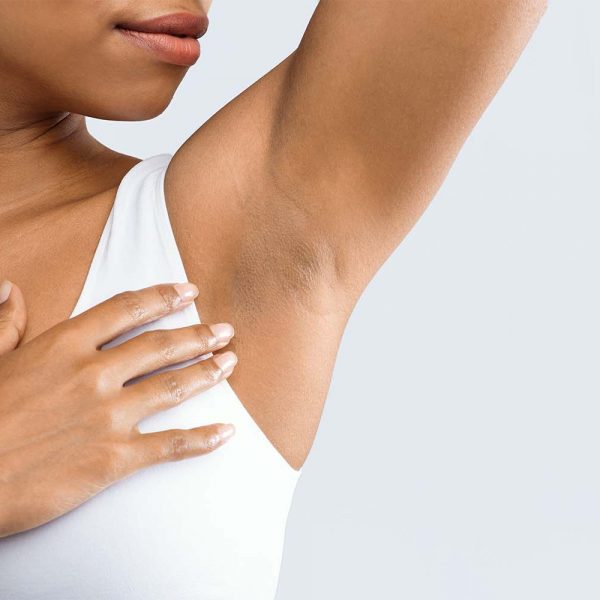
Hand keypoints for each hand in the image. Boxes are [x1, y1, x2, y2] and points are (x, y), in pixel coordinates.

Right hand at [0, 280, 237, 537]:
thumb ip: (5, 323)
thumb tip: (8, 288)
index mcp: (63, 346)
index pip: (126, 310)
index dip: (163, 297)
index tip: (189, 292)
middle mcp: (93, 375)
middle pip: (160, 346)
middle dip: (198, 335)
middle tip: (224, 330)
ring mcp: (107, 417)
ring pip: (172, 387)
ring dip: (207, 372)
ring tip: (230, 362)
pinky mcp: (113, 458)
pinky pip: (170, 445)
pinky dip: (202, 438)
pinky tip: (224, 432)